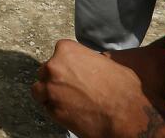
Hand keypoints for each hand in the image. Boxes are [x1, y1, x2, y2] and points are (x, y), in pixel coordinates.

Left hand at [33, 40, 164, 137]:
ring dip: (49, 95)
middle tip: (70, 88)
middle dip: (54, 79)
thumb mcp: (105, 61)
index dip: (65, 65)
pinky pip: (47, 108)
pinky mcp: (52, 111)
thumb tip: (85, 64)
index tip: (72, 72)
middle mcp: (53, 67)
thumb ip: (87, 59)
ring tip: (67, 101)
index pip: (57, 54)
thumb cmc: (122, 86)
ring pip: (39, 91)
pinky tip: (71, 112)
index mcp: (66, 50)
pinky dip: (56, 110)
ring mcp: (50, 90)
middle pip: (45, 71)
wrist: (126, 113)